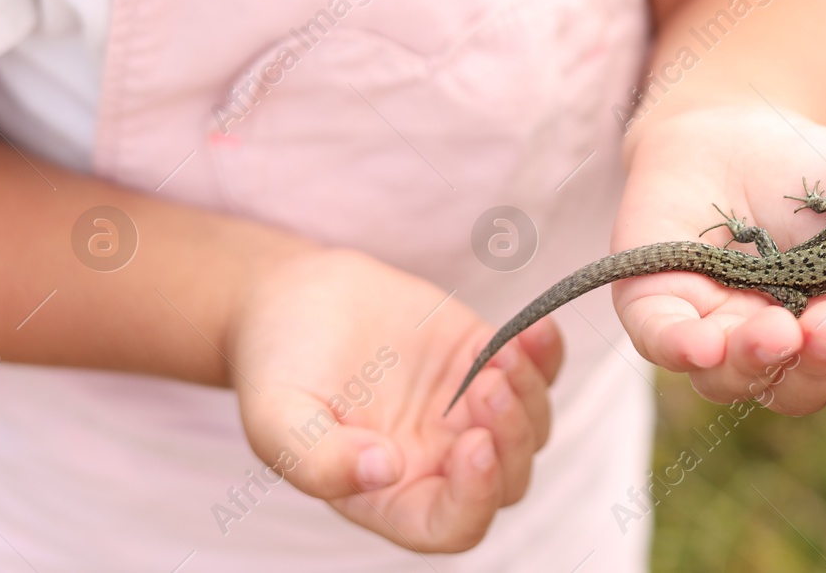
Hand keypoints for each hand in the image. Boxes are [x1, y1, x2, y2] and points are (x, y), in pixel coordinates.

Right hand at [226, 248, 562, 551]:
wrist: (294, 300)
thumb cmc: (279, 366)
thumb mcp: (277, 418)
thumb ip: (319, 459)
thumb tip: (383, 472)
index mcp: (389, 496)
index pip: (449, 525)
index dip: (474, 499)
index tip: (473, 445)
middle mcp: (436, 462)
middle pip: (506, 480)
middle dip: (510, 438)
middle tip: (487, 385)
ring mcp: (466, 413)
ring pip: (531, 431)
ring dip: (529, 397)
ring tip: (500, 353)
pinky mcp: (483, 362)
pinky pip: (537, 372)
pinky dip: (547, 356)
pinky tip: (535, 331)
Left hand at [613, 106, 825, 421]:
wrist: (737, 120)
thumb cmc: (815, 181)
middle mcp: (773, 350)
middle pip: (796, 390)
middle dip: (816, 365)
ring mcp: (710, 330)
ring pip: (727, 378)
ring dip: (755, 360)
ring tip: (778, 329)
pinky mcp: (653, 301)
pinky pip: (662, 339)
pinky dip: (681, 347)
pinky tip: (704, 343)